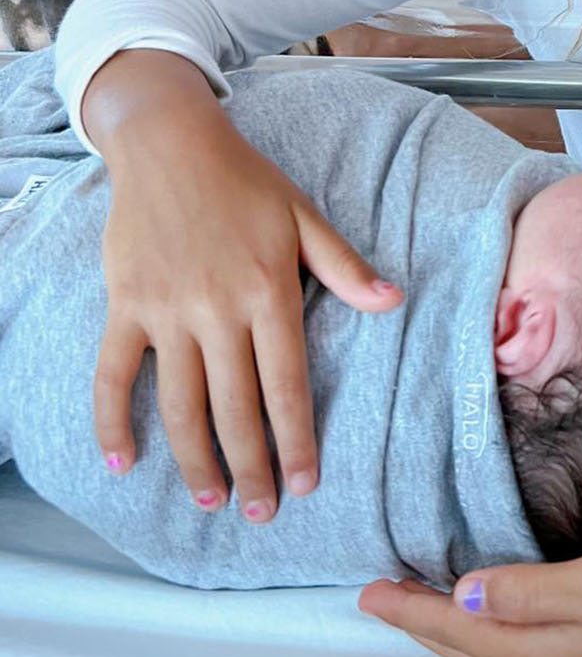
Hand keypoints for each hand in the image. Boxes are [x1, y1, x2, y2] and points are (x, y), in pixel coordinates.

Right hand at [85, 51, 402, 517]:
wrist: (170, 143)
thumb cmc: (245, 181)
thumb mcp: (304, 217)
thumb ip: (345, 268)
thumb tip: (394, 301)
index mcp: (269, 292)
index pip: (287, 384)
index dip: (297, 440)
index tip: (305, 483)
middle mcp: (218, 310)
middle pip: (236, 408)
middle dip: (252, 467)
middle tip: (263, 513)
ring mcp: (166, 310)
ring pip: (181, 403)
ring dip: (195, 459)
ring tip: (212, 500)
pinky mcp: (125, 305)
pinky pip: (114, 374)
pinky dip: (112, 420)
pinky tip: (121, 462)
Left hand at [358, 512, 581, 656]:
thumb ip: (531, 592)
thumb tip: (463, 596)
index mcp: (546, 656)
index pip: (459, 632)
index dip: (411, 610)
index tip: (367, 589)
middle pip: (467, 649)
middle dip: (418, 623)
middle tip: (374, 597)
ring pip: (490, 651)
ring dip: (449, 628)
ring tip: (416, 605)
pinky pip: (518, 647)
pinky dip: (486, 630)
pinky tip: (486, 614)